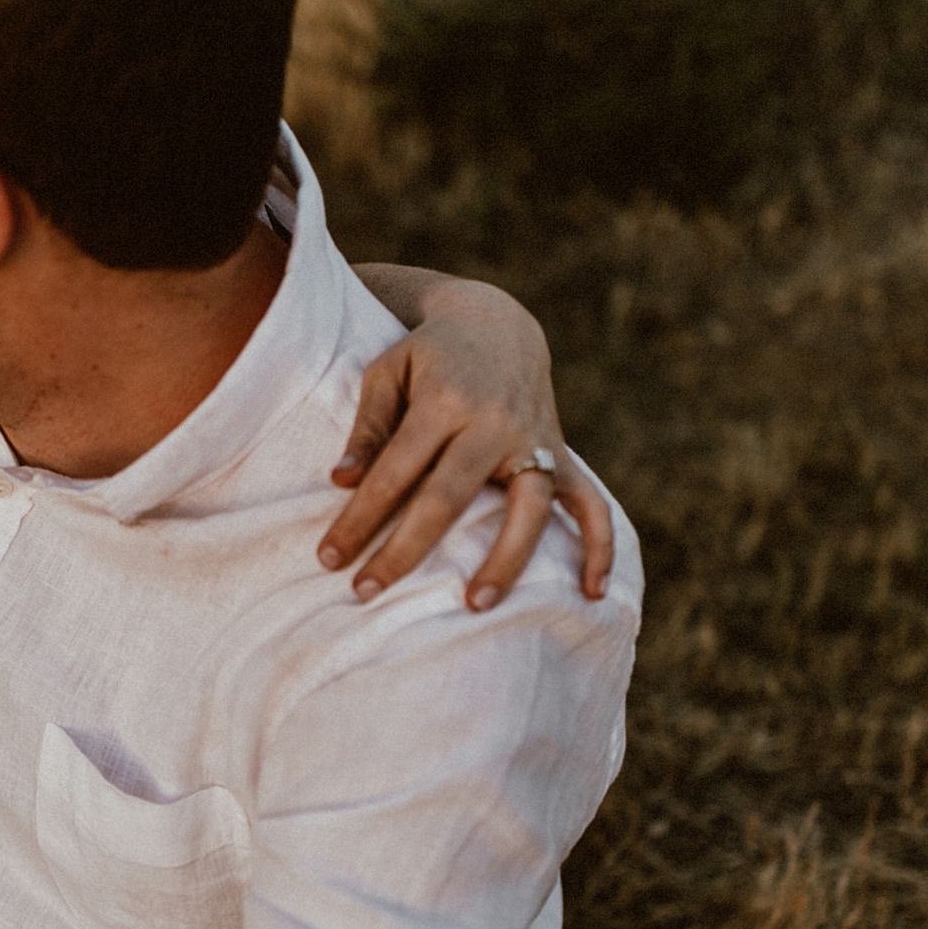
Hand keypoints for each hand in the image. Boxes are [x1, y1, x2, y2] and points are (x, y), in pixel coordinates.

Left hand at [322, 271, 615, 608]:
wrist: (496, 323)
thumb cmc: (428, 355)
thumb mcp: (387, 372)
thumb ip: (368, 426)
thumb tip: (342, 480)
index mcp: (444, 400)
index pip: (394, 471)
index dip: (359, 518)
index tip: (329, 558)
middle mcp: (493, 422)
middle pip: (449, 498)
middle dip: (404, 550)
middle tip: (366, 592)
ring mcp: (534, 440)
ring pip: (527, 508)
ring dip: (504, 560)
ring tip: (475, 606)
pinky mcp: (562, 454)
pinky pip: (591, 504)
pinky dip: (599, 546)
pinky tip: (592, 592)